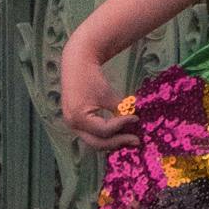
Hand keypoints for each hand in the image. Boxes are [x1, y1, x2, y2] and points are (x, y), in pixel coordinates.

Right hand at [60, 36, 141, 150]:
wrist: (77, 65)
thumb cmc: (92, 77)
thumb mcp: (108, 94)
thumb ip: (119, 110)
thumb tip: (133, 121)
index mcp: (79, 118)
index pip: (104, 130)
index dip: (122, 125)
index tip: (136, 118)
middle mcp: (73, 125)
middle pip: (97, 143)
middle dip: (117, 142)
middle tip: (136, 140)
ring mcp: (72, 125)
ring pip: (94, 141)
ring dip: (112, 141)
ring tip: (128, 138)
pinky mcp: (76, 122)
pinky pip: (91, 134)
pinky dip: (104, 135)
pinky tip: (118, 133)